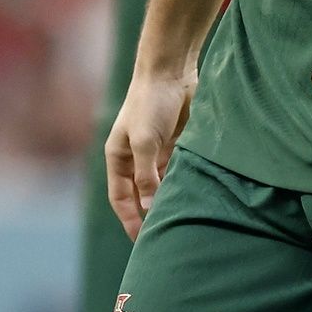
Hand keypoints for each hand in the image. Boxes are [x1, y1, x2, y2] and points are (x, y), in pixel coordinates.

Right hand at [105, 72, 195, 240]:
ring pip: (161, 184)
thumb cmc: (150, 103)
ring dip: (168, 199)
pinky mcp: (175, 144)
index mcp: (118, 157)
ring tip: (181, 219)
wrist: (171, 71)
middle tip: (163, 236)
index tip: (141, 240)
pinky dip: (183, 182)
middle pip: (140, 194)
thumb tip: (148, 207)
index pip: (120, 197)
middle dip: (149, 214)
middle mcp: (135, 157)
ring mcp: (155, 151)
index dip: (129, 219)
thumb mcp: (145, 141)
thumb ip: (147, 175)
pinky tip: (193, 195)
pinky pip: (177, 170)